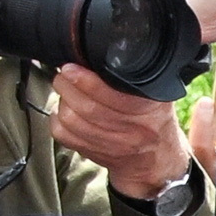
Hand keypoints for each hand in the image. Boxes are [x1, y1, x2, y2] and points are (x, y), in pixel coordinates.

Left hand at [45, 59, 194, 195]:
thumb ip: (138, 77)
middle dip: (68, 86)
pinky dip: (57, 119)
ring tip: (66, 89)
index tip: (71, 68)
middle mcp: (134, 132)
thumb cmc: (154, 120)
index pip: (113, 98)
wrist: (157, 160)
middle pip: (87, 109)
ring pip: (71, 120)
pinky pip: (64, 135)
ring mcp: (113, 146)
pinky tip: (65, 110)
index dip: (87, 82)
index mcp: (151, 112)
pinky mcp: (94, 154)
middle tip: (64, 74)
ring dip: (63, 100)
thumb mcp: (158, 94)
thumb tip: (103, 55)